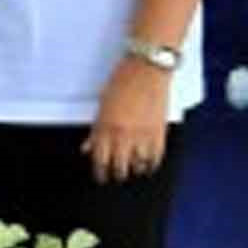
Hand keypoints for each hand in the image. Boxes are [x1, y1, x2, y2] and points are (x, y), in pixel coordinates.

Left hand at [82, 58, 172, 183]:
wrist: (147, 69)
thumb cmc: (122, 81)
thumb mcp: (102, 105)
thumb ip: (96, 130)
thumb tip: (88, 147)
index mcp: (106, 127)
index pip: (100, 160)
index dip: (99, 173)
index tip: (100, 177)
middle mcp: (123, 135)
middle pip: (119, 168)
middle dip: (116, 175)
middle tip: (115, 177)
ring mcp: (143, 135)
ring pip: (138, 166)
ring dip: (134, 171)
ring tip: (132, 172)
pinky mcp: (160, 133)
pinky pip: (156, 158)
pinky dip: (151, 165)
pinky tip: (148, 167)